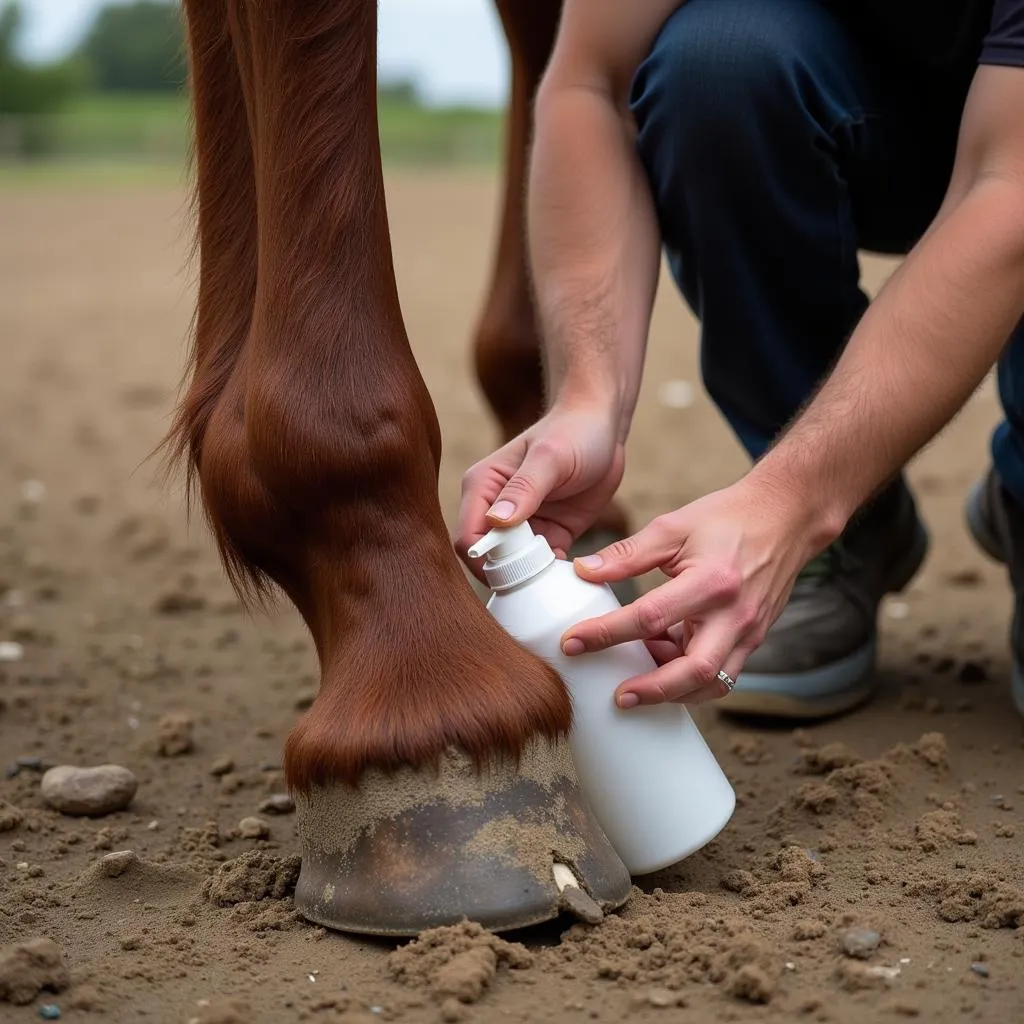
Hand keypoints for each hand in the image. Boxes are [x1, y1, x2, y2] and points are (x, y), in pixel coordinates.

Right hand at [455, 402, 624, 574]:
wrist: (604, 429)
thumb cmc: (573, 431)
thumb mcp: (550, 458)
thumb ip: (524, 489)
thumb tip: (496, 522)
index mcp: (482, 487)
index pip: (468, 537)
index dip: (484, 561)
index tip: (515, 571)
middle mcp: (495, 509)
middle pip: (486, 559)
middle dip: (508, 575)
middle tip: (539, 578)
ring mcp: (522, 525)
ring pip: (513, 568)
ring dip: (531, 579)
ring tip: (554, 578)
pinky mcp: (547, 535)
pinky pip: (542, 568)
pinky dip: (551, 576)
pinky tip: (568, 573)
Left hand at [560, 475, 834, 706]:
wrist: (786, 518)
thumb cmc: (728, 518)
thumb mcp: (674, 527)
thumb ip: (628, 553)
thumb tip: (583, 571)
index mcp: (712, 582)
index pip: (650, 617)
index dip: (606, 633)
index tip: (572, 643)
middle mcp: (735, 614)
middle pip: (696, 671)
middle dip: (654, 690)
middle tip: (617, 696)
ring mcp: (749, 632)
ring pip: (713, 683)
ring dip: (674, 691)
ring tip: (636, 681)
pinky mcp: (753, 639)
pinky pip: (722, 673)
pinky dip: (690, 678)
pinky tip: (662, 662)